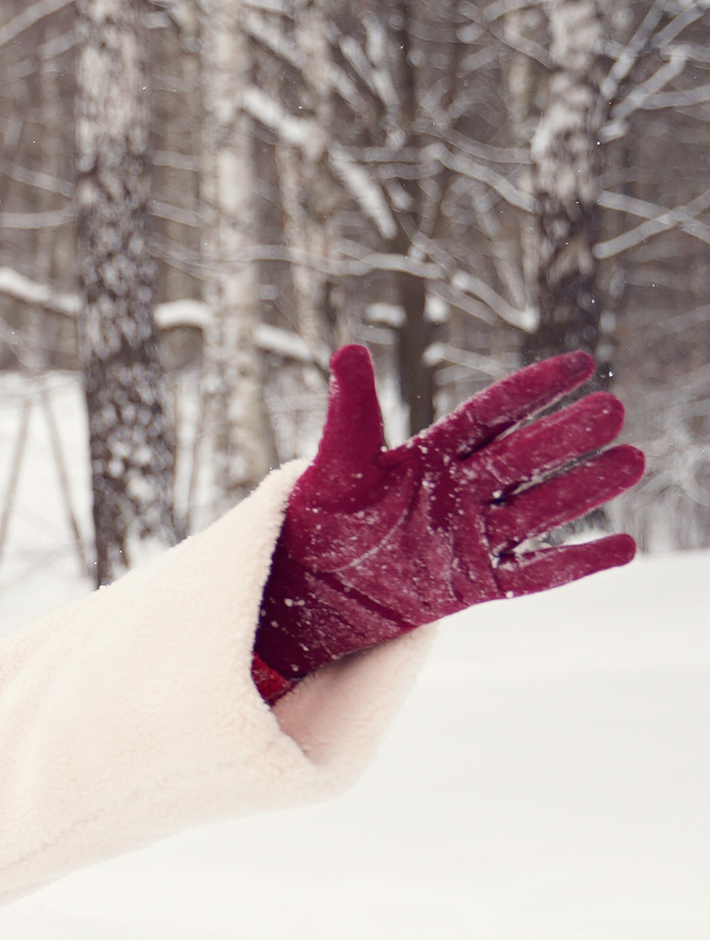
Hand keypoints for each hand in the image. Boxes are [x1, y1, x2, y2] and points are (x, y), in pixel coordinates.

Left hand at [252, 343, 643, 695]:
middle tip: (613, 410)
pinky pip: (534, 574)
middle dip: (566, 436)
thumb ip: (350, 415)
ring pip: (539, 509)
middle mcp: (463, 490)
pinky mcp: (477, 584)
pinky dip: (578, 561)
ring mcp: (474, 537)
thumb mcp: (332, 468)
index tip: (578, 363)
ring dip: (585, 489)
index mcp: (434, 454)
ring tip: (631, 462)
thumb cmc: (318, 521)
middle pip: (524, 458)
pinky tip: (624, 546)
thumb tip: (349, 349)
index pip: (492, 414)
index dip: (532, 389)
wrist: (307, 591)